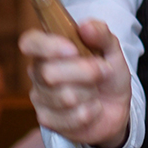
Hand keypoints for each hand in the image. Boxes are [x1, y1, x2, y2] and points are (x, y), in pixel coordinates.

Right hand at [19, 20, 130, 147]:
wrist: (117, 107)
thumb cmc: (108, 74)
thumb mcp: (112, 50)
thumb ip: (101, 34)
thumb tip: (85, 26)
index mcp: (49, 49)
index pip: (30, 42)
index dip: (48, 46)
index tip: (73, 50)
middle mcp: (39, 72)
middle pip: (50, 73)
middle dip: (86, 73)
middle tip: (103, 71)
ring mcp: (41, 98)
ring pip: (65, 97)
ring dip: (91, 93)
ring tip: (95, 90)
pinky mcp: (48, 121)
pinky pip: (72, 117)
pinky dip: (92, 111)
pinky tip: (92, 108)